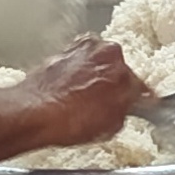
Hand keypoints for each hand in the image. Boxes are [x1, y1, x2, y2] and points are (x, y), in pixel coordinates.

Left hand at [8, 38, 149, 146]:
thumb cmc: (68, 119)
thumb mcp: (111, 126)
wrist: (33, 113)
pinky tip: (70, 93)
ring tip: (83, 101)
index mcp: (126, 72)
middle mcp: (108, 53)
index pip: (141, 87)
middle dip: (114, 85)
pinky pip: (78, 63)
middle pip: (119, 70)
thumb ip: (126, 111)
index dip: (140, 101)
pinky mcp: (64, 50)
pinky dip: (77, 74)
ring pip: (97, 64)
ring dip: (94, 77)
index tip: (138, 106)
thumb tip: (127, 106)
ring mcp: (84, 48)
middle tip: (106, 106)